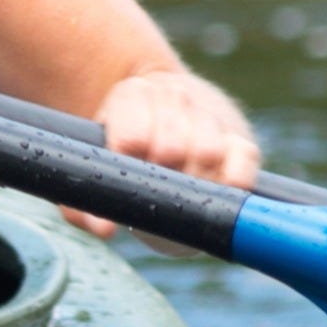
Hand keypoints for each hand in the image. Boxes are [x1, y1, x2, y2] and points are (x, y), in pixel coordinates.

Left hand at [66, 66, 260, 237]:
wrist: (163, 134)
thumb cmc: (122, 161)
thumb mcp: (93, 171)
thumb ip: (82, 203)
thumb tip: (104, 230)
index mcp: (130, 96)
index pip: (132, 134)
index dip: (130, 162)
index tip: (129, 181)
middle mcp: (172, 97)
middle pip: (171, 146)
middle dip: (162, 178)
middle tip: (156, 194)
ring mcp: (209, 115)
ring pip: (208, 150)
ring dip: (194, 181)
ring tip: (181, 196)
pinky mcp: (241, 139)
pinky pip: (245, 156)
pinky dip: (234, 179)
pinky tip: (218, 194)